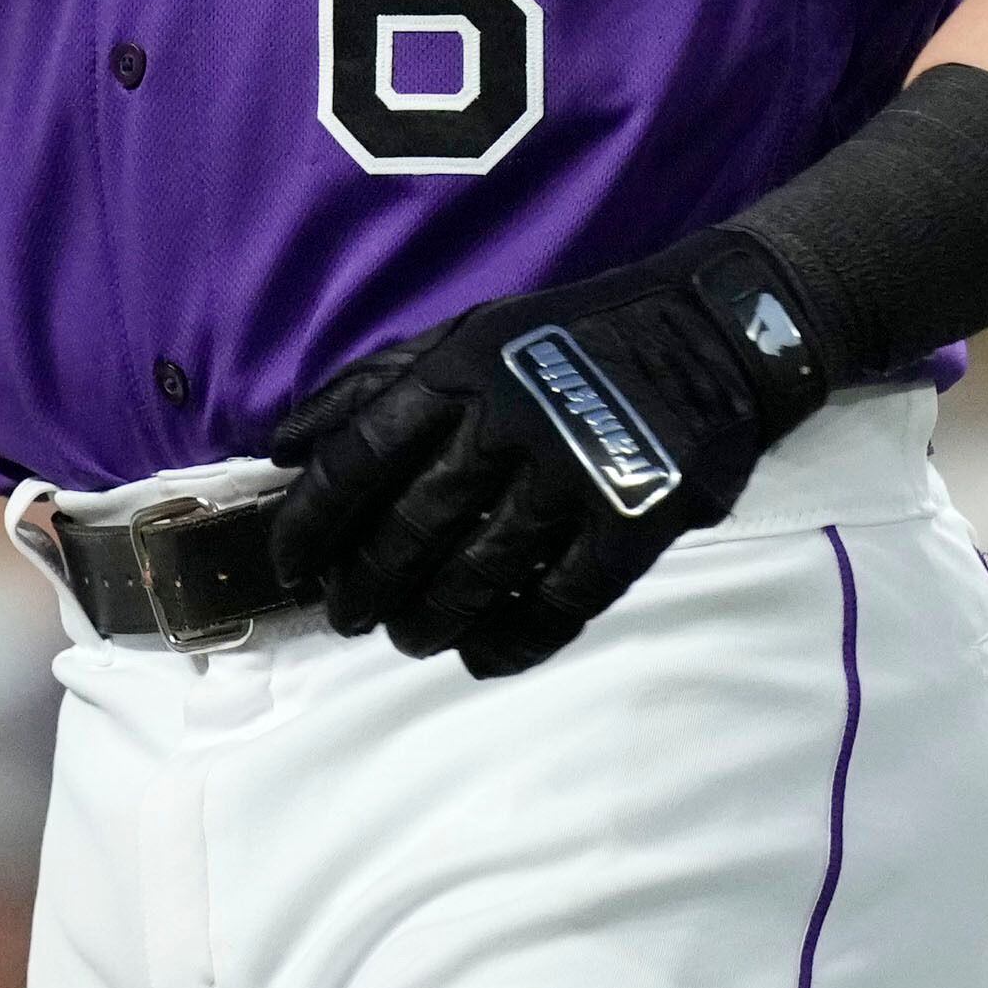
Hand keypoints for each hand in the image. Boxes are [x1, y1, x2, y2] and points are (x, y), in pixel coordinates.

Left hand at [265, 233, 824, 675]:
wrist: (705, 333)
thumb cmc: (562, 339)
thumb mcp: (462, 333)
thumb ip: (372, 386)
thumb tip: (282, 443)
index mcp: (454, 373)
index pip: (357, 457)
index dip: (312, 520)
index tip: (291, 563)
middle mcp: (505, 423)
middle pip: (411, 526)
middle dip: (365, 584)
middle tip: (348, 615)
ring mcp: (571, 473)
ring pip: (480, 571)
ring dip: (432, 617)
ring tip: (409, 637)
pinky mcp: (633, 519)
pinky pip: (563, 599)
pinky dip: (516, 638)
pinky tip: (485, 654)